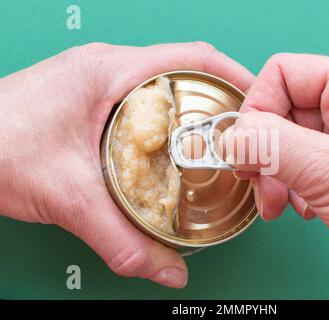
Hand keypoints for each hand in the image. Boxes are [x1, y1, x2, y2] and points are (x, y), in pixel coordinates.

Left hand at [0, 42, 253, 287]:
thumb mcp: (68, 196)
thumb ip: (122, 240)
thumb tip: (166, 268)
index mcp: (109, 72)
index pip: (192, 58)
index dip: (235, 77)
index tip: (260, 103)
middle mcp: (108, 68)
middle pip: (187, 71)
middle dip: (222, 100)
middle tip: (243, 134)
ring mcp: (100, 81)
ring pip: (167, 86)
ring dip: (195, 110)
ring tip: (217, 142)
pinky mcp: (92, 98)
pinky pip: (146, 99)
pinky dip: (170, 120)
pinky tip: (173, 148)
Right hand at [230, 54, 328, 298]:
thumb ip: (273, 145)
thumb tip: (232, 136)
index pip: (285, 74)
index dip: (259, 107)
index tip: (246, 143)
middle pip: (283, 111)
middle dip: (265, 150)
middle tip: (259, 179)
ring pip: (288, 144)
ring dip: (276, 174)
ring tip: (281, 201)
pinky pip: (301, 169)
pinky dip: (292, 189)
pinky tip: (305, 208)